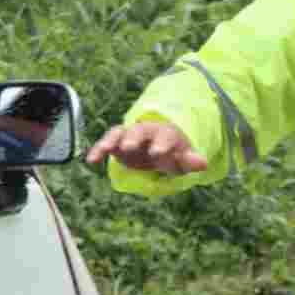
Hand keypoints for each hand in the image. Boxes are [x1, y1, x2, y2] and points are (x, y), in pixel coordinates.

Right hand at [86, 121, 207, 173]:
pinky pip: (106, 143)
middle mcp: (146, 131)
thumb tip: (203, 163)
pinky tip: (91, 159)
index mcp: (166, 134)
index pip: (165, 135)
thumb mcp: (183, 159)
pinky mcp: (116, 143)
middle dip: (134, 138)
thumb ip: (190, 161)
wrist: (158, 150)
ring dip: (112, 140)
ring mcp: (129, 135)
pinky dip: (98, 149)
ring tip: (106, 150)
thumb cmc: (172, 154)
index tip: (158, 153)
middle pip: (140, 131)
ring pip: (119, 133)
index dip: (162, 143)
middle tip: (129, 147)